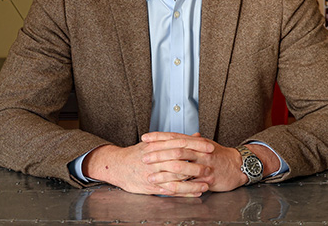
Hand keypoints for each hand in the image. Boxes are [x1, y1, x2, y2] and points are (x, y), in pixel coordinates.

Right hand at [82, 137, 212, 196]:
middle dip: (196, 163)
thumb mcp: (155, 143)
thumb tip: (195, 135)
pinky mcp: (151, 186)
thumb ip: (176, 140)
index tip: (209, 146)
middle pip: (179, 159)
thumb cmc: (137, 154)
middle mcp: (155, 158)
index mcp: (157, 145)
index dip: (196, 144)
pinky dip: (184, 192)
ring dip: (193, 181)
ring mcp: (153, 172)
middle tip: (210, 166)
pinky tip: (195, 192)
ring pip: (176, 176)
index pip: (179, 142)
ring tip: (207, 182)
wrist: (117, 166)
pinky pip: (170, 190)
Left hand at [140, 132, 246, 192]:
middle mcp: (199, 150)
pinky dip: (177, 186)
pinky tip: (166, 188)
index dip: (159, 137)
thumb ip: (188, 141)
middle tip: (144, 156)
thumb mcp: (204, 144)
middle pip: (176, 149)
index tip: (145, 138)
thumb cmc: (219, 155)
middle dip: (158, 153)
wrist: (238, 166)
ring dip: (164, 171)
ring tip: (150, 175)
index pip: (174, 136)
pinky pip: (189, 183)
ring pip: (181, 166)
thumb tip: (173, 136)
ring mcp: (204, 164)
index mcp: (196, 141)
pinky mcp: (207, 178)